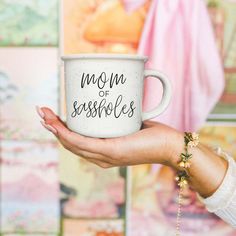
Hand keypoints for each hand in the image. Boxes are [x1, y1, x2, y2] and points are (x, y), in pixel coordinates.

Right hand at [36, 106, 181, 168]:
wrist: (170, 146)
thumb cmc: (152, 135)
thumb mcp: (130, 125)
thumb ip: (118, 118)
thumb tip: (111, 100)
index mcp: (103, 152)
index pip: (77, 143)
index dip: (62, 131)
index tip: (53, 116)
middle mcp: (101, 157)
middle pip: (70, 143)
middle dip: (53, 128)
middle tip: (42, 112)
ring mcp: (105, 156)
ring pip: (72, 144)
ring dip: (56, 129)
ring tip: (44, 115)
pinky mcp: (112, 151)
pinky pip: (83, 143)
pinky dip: (68, 135)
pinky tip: (57, 126)